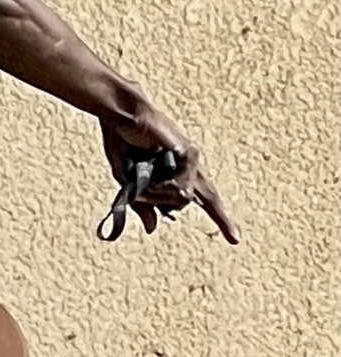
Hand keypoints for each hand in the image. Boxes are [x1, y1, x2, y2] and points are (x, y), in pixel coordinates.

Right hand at [106, 110, 238, 242]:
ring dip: (157, 196)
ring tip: (141, 178)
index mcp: (176, 172)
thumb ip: (143, 205)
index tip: (234, 239)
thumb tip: (154, 229)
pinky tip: (149, 172)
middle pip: (209, 199)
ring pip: (184, 198)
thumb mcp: (128, 181)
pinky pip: (182, 187)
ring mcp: (192, 160)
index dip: (219, 218)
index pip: (204, 198)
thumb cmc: (123, 142)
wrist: (120, 117)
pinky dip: (162, 187)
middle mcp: (189, 167)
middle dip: (221, 219)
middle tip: (235, 240)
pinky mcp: (190, 154)